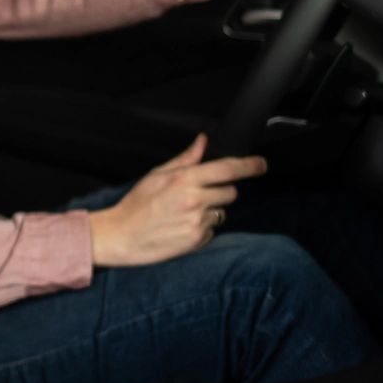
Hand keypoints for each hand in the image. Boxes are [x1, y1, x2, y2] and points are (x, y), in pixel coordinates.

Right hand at [87, 133, 265, 267]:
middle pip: (230, 192)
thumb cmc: (136, 204)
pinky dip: (203, 227)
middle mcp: (194, 200)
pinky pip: (213, 230)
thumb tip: (202, 142)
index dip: (250, 165)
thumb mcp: (157, 175)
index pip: (228, 169)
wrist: (121, 236)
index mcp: (184, 180)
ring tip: (184, 213)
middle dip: (220, 191)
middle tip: (196, 195)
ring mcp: (197, 222)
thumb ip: (185, 159)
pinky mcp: (197, 240)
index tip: (261, 164)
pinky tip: (182, 226)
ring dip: (210, 211)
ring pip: (222, 212)